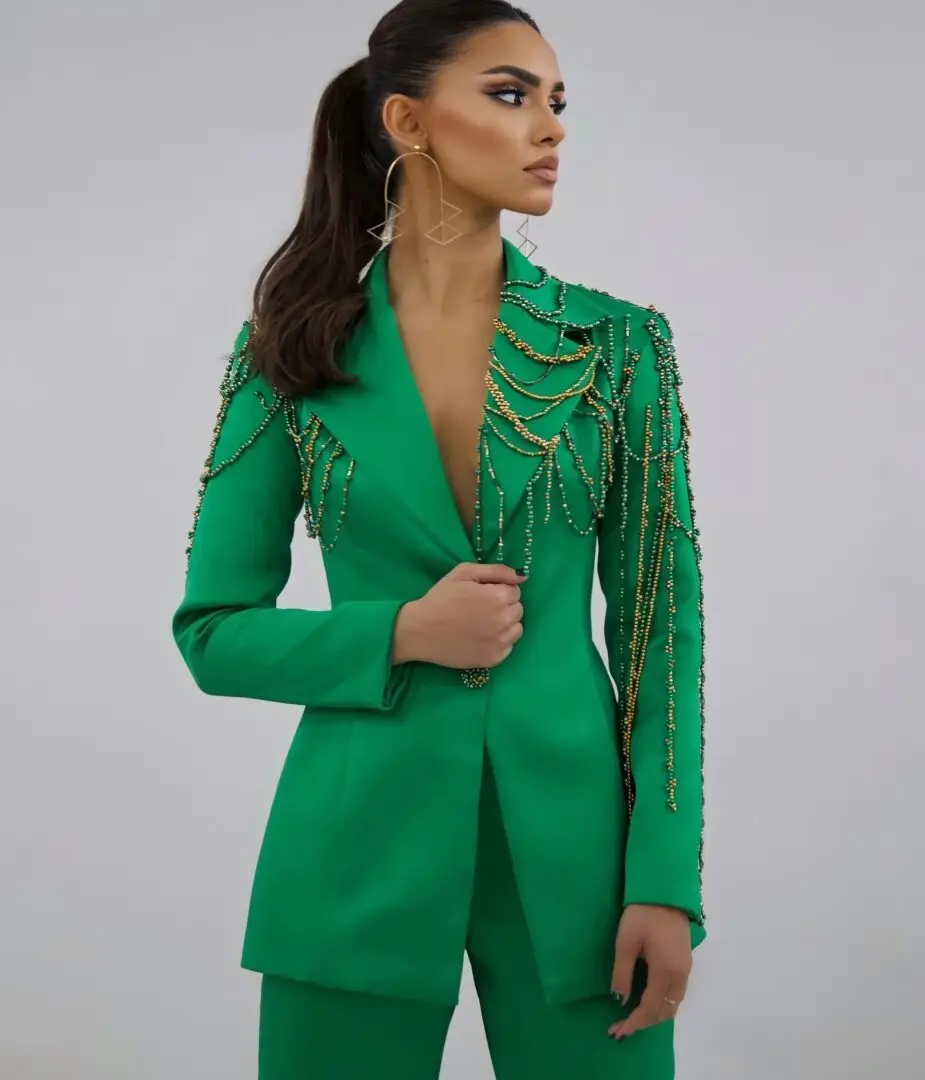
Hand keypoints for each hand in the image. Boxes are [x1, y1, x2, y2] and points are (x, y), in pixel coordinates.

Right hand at [393, 563, 525, 669]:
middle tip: (480, 609)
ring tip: (482, 624)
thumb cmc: (441, 598)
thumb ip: (497, 571)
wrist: (420, 631)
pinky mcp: (495, 659)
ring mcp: (500, 642)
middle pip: (518, 609)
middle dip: (504, 606)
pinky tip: (481, 638)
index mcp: (499, 596)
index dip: (498, 590)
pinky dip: (499, 641)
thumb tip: (522, 577)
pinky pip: (508, 646)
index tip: (482, 595)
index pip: (515, 590)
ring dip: (505, 624)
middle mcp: (504, 620)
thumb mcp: (464, 572)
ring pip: (516, 628)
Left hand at [608, 904, 691, 1039]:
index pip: (650, 1008)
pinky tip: (648, 1001)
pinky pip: (676, 994)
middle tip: (621, 1028)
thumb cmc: (642, 914)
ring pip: (673, 1005)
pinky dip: (662, 1004)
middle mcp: (680, 976)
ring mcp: (686, 969)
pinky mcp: (685, 962)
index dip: (633, 1023)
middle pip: (665, 1012)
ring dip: (654, 1016)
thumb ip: (622, 974)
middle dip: (643, 1023)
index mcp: (665, 972)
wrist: (665, 891)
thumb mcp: (625, 942)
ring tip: (632, 1018)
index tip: (615, 1031)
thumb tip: (620, 1001)